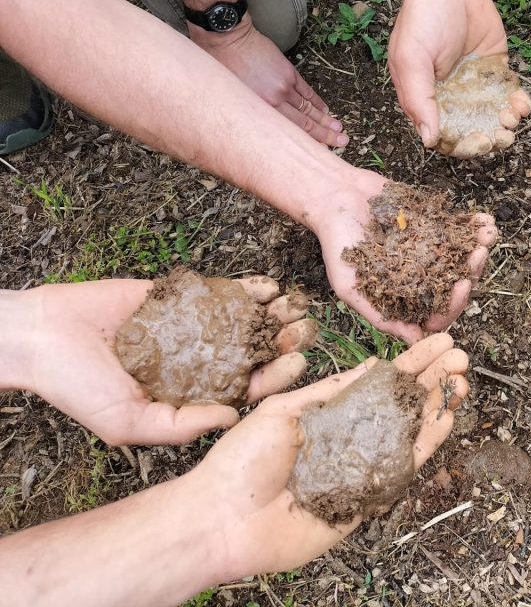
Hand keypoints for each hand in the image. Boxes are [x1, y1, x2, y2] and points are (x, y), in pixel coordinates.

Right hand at [18, 276, 313, 445]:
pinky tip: (269, 285)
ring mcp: (189, 328)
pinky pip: (218, 292)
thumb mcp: (128, 423)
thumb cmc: (76, 386)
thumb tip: (235, 418)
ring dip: (272, 313)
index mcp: (190, 395)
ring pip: (242, 320)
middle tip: (309, 329)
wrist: (41, 333)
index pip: (244, 389)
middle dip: (283, 341)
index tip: (300, 363)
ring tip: (296, 304)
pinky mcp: (177, 297)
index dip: (274, 377)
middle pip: (252, 352)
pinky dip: (245, 288)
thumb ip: (181, 425)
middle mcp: (196, 362)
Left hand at [189, 333, 467, 578]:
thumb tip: (372, 364)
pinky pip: (403, 468)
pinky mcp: (368, 497)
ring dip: (437, 406)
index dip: (411, 362)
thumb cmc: (242, 461)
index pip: (380, 381)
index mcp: (332, 412)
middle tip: (460, 356)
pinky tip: (445, 420)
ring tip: (462, 382)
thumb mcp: (283, 408)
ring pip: (410, 432)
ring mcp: (363, 466)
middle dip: (432, 379)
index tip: (438, 342)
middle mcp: (353, 436)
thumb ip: (332, 388)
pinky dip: (426, 444)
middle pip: (403, 403)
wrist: (222, 519)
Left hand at [190, 17, 346, 147]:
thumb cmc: (220, 67)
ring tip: (339, 129)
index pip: (290, 131)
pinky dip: (317, 101)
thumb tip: (261, 128)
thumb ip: (250, 114)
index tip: (322, 150)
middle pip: (306, 122)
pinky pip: (306, 90)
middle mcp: (275, 100)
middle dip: (325, 134)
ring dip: (325, 119)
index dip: (308, 142)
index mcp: (260, 110)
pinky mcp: (288, 71)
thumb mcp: (231, 98)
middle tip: (342, 141)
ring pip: (308, 107)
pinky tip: (325, 109)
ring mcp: (284, 85)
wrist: (227, 37)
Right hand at [313, 169, 497, 343]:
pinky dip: (474, 226)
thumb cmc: (337, 244)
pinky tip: (484, 220)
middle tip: (479, 252)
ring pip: (463, 258)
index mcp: (405, 299)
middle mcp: (422, 279)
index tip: (462, 284)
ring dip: (480, 247)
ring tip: (487, 234)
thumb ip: (378, 315)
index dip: (454, 304)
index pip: (438, 314)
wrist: (337, 198)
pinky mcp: (435, 227)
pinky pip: (459, 230)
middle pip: (457, 286)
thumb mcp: (350, 286)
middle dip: (472, 270)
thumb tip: (415, 343)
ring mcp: (431, 252)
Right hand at [388, 0, 513, 148]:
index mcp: (428, 99)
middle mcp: (453, 95)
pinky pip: (509, 91)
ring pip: (494, 113)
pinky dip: (517, 101)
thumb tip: (428, 140)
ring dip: (505, 121)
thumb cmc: (422, 18)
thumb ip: (419, 99)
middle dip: (489, 135)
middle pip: (473, 127)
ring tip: (513, 117)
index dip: (461, 144)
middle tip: (502, 136)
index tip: (478, 143)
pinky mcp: (497, 67)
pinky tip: (522, 103)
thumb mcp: (411, 60)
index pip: (445, 133)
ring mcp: (476, 82)